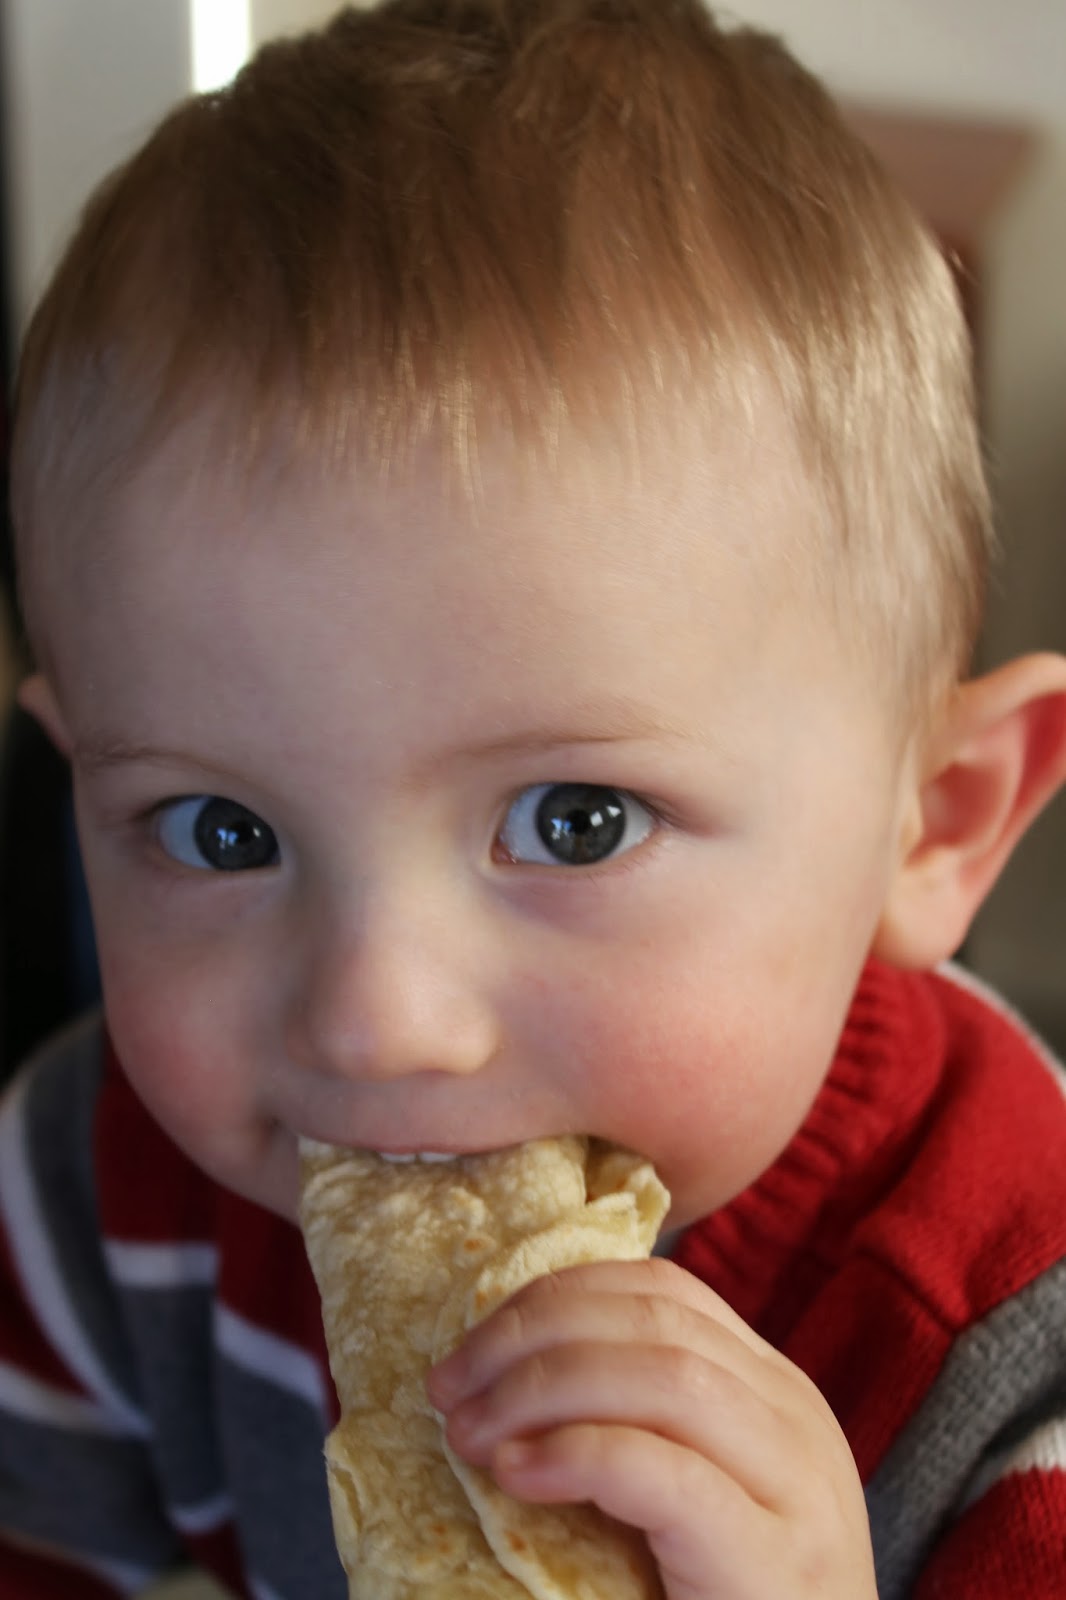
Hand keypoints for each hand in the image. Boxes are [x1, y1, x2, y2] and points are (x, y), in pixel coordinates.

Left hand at [427, 1258, 877, 1599]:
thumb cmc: (721, 1598)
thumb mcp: (688, 1492)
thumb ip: (636, 1425)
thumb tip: (501, 1375)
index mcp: (769, 1389)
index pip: (660, 1292)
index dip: (556, 1297)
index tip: (476, 1342)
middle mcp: (793, 1417)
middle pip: (652, 1320)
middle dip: (529, 1336)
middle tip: (448, 1387)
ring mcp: (794, 1486)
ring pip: (663, 1376)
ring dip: (540, 1388)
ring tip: (468, 1432)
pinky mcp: (773, 1560)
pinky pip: (667, 1475)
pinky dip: (579, 1455)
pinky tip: (517, 1473)